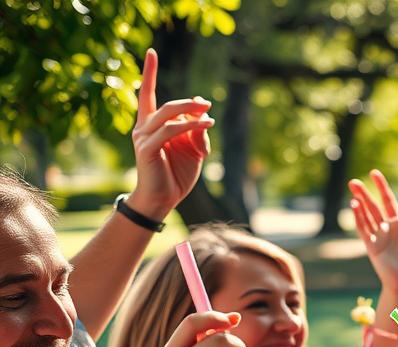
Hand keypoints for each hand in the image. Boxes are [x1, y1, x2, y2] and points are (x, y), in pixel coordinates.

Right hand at [126, 49, 212, 219]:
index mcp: (152, 125)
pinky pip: (170, 130)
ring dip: (192, 112)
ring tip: (209, 114)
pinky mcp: (147, 148)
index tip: (151, 51)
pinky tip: (206, 124)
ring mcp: (143, 137)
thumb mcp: (194, 150)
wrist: (164, 199)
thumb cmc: (177, 174)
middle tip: (208, 104)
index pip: (148, 93)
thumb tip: (201, 110)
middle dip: (189, 103)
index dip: (149, 72)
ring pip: (168, 114)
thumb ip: (197, 131)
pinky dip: (190, 125)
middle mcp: (143, 127)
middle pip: (167, 104)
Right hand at [349, 170, 397, 292]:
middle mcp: (387, 229)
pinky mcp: (371, 246)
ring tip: (353, 188)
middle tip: (354, 181)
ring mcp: (378, 237)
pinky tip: (355, 205)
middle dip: (364, 193)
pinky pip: (363, 228)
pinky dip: (358, 217)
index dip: (382, 187)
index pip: (388, 201)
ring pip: (366, 215)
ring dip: (359, 202)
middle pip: (373, 206)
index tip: (374, 173)